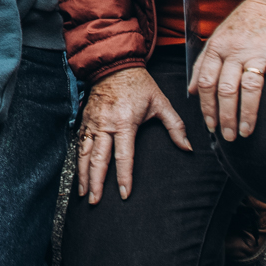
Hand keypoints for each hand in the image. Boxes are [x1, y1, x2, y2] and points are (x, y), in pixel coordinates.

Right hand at [77, 66, 192, 203]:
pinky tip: (78, 172)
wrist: (113, 63)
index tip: (124, 194)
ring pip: (84, 153)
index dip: (124, 176)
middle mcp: (105, 124)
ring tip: (83, 192)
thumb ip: (175, 126)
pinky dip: (78, 159)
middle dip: (95, 182)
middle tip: (94, 201)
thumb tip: (188, 148)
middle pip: (98, 159)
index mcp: (125, 122)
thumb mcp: (162, 103)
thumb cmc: (139, 84)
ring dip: (83, 174)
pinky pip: (79, 142)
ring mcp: (92, 121)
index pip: (123, 156)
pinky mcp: (85, 118)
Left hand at [193, 0, 265, 141]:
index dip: (206, 106)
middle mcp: (234, 51)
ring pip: (249, 88)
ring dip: (247, 114)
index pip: (205, 81)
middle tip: (228, 136)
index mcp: (216, 49)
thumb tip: (190, 90)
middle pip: (225, 89)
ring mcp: (257, 53)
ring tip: (246, 133)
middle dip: (225, 116)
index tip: (210, 126)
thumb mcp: (217, 39)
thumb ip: (203, 64)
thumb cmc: (242, 26)